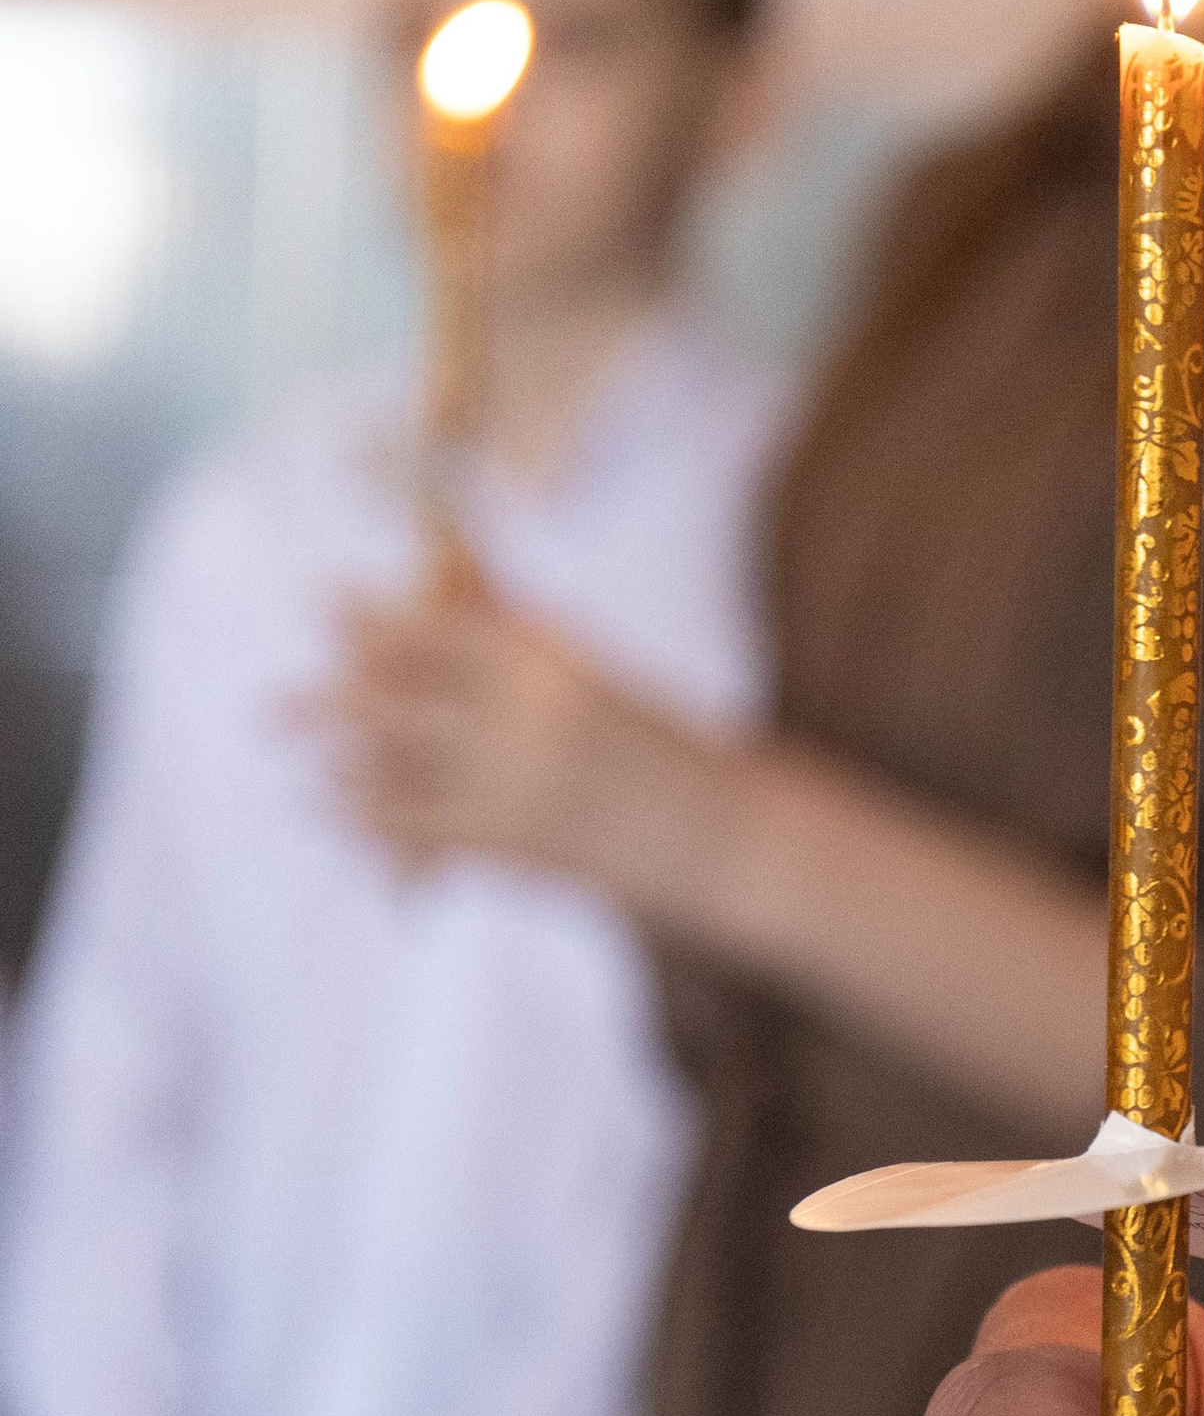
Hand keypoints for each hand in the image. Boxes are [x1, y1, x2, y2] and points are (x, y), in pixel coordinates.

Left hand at [311, 578, 720, 890]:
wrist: (716, 834)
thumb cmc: (650, 742)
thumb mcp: (584, 669)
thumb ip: (506, 625)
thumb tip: (438, 569)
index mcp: (542, 657)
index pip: (427, 630)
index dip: (367, 619)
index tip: (326, 604)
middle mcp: (517, 717)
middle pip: (388, 701)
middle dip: (324, 705)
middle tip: (276, 712)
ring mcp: (510, 786)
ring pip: (388, 771)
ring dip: (341, 769)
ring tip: (317, 766)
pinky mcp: (507, 846)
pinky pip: (410, 830)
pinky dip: (368, 823)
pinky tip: (340, 815)